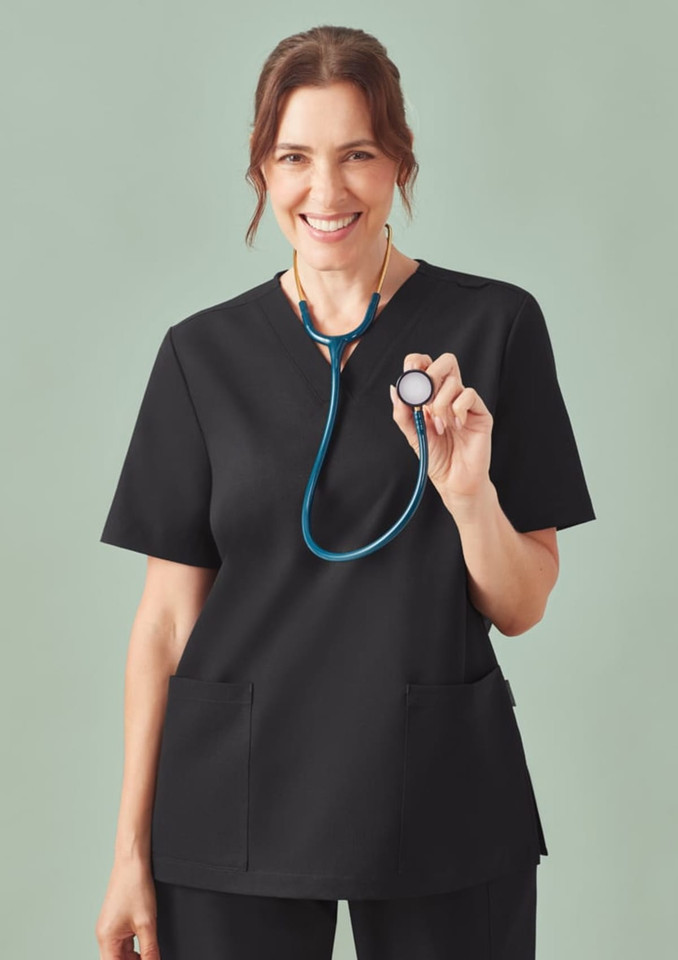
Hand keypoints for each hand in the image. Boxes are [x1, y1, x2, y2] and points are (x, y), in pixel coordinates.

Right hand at [95, 856, 159, 958]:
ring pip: (122, 954)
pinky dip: (135, 948)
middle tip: (151, 958)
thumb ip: (150, 950)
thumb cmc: (135, 886)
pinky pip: (124, 943)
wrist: (132, 861)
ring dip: (135, 958)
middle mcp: (104, 935)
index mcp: (106, 939)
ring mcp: (110, 928)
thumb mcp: (147, 923)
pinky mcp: (117, 922)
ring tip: (151, 954)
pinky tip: (147, 947)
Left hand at [390, 352, 492, 499]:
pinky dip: (457, 409)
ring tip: (440, 427)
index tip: (410, 377)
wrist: (454, 481)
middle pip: (445, 361)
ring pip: (453, 381)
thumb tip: (395, 389)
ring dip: (440, 405)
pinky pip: (469, 395)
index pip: (426, 366)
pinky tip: (457, 426)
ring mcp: (465, 403)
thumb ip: (402, 413)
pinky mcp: (480, 413)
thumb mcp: (412, 434)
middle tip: (424, 400)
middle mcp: (450, 395)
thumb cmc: (436, 458)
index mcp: (432, 397)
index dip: (417, 364)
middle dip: (430, 375)